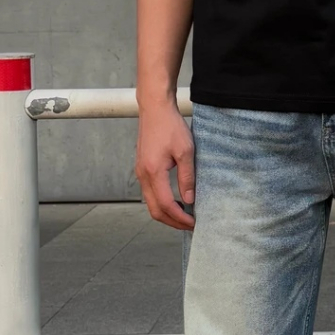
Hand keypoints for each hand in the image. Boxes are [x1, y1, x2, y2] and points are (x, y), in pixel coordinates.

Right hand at [135, 97, 195, 229]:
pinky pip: (150, 194)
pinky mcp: (142, 169)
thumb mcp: (186, 151)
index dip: (180, 218)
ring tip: (184, 216)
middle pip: (155, 210)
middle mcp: (143, 175)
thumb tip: (189, 201)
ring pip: (151, 204)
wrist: (154, 109)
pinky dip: (162, 203)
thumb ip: (187, 178)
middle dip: (173, 222)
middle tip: (190, 225)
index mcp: (153, 172)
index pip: (166, 205)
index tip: (194, 223)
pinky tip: (175, 202)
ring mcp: (140, 173)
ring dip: (167, 214)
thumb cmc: (170, 126)